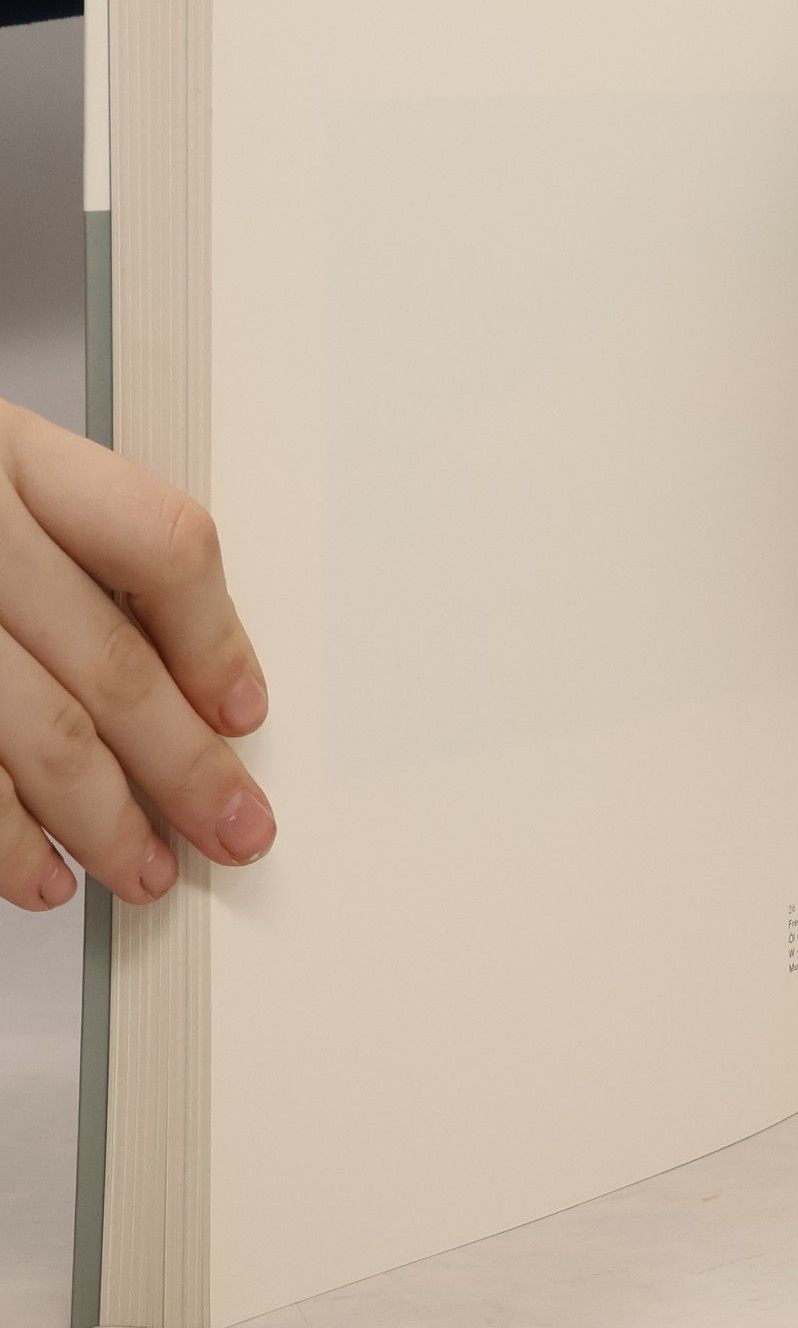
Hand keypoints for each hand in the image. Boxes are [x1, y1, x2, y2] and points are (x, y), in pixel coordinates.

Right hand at [0, 399, 274, 911]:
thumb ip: (67, 550)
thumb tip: (190, 676)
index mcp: (7, 453)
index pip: (160, 544)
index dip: (217, 641)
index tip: (244, 713)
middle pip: (108, 662)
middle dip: (186, 765)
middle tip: (235, 827)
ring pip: (35, 732)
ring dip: (102, 820)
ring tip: (147, 871)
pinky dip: (2, 839)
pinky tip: (38, 875)